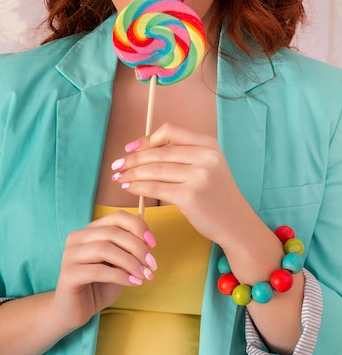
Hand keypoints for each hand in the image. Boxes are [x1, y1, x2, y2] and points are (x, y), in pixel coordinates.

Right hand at [51, 211, 156, 334]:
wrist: (74, 311)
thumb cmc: (99, 286)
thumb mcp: (118, 265)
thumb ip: (128, 250)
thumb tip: (148, 240)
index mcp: (90, 230)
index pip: (117, 217)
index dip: (138, 226)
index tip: (153, 244)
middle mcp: (77, 238)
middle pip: (113, 232)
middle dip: (137, 248)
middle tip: (152, 265)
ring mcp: (70, 254)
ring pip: (105, 249)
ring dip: (130, 262)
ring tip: (144, 275)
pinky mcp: (68, 274)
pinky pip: (98, 270)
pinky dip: (120, 276)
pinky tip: (133, 283)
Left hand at [111, 122, 251, 244]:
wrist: (236, 223)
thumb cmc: (216, 195)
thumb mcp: (207, 165)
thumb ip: (183, 154)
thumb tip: (143, 149)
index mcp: (208, 144)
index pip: (170, 131)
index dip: (147, 139)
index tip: (130, 148)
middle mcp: (205, 156)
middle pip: (159, 152)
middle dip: (133, 158)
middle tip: (117, 165)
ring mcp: (199, 176)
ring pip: (155, 170)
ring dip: (132, 173)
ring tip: (119, 177)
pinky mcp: (190, 196)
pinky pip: (156, 187)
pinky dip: (138, 187)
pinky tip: (129, 188)